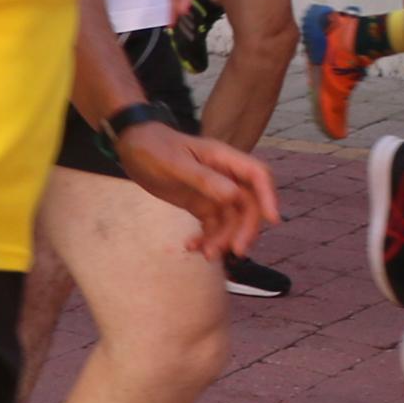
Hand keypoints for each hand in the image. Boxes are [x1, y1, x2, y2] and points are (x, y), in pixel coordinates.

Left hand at [116, 121, 278, 256]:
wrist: (131, 147)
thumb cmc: (153, 148)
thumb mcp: (174, 163)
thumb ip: (203, 179)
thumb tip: (233, 196)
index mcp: (223, 158)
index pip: (257, 175)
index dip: (268, 196)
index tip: (272, 220)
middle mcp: (225, 176)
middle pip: (248, 205)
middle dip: (245, 229)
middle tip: (235, 251)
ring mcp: (214, 191)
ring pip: (231, 220)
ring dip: (224, 239)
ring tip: (206, 255)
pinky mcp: (202, 204)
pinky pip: (213, 225)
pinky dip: (208, 238)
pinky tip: (192, 247)